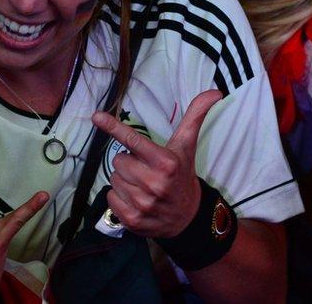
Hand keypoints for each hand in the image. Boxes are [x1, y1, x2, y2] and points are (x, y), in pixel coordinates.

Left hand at [91, 89, 222, 237]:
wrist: (188, 216)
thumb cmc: (182, 174)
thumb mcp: (187, 146)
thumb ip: (196, 116)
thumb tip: (215, 92)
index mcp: (166, 162)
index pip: (133, 140)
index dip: (113, 127)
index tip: (96, 116)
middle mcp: (154, 183)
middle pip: (118, 160)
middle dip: (128, 162)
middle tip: (145, 169)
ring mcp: (143, 203)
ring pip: (113, 178)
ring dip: (124, 179)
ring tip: (142, 185)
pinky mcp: (133, 219)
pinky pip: (110, 197)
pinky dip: (118, 197)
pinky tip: (135, 199)